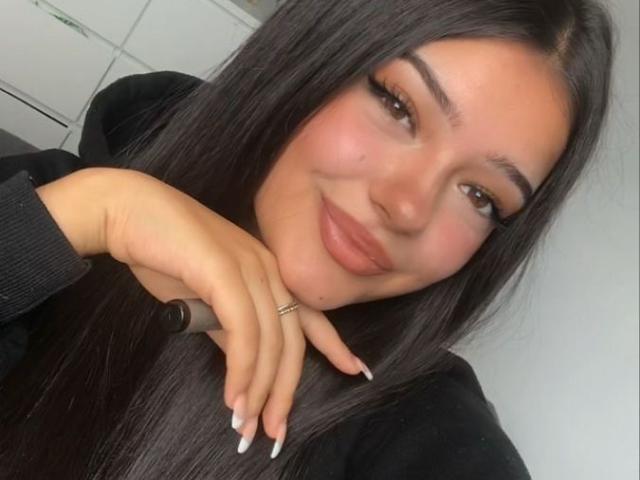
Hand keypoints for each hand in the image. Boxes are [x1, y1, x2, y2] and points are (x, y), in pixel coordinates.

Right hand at [37, 167, 370, 454]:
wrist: (128, 211)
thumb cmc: (163, 252)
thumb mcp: (204, 298)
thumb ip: (227, 328)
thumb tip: (242, 363)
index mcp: (268, 271)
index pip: (310, 314)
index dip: (333, 344)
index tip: (353, 369)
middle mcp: (268, 268)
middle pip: (292, 338)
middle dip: (285, 390)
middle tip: (274, 431)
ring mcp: (250, 267)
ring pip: (270, 340)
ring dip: (258, 390)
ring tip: (246, 425)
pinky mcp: (225, 272)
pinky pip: (243, 331)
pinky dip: (240, 369)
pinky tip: (233, 397)